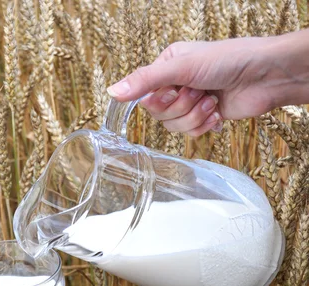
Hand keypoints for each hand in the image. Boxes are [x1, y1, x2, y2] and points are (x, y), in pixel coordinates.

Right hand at [107, 32, 308, 135]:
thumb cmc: (228, 60)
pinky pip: (191, 134)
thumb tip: (112, 92)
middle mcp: (176, 85)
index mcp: (167, 67)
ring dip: (195, 118)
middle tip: (200, 93)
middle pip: (160, 116)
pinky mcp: (205, 118)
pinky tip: (218, 113)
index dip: (161, 102)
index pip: (145, 97)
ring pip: (175, 128)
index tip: (176, 90)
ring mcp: (191, 102)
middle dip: (182, 109)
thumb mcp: (181, 67)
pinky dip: (205, 126)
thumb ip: (145, 81)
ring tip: (212, 102)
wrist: (264, 77)